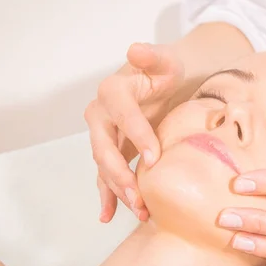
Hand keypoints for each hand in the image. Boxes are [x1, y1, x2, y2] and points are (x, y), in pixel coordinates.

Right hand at [85, 43, 183, 222]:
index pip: (123, 115)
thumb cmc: (164, 72)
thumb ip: (153, 56)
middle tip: (138, 195)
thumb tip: (135, 48)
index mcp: (113, 91)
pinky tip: (108, 216)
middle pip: (104, 147)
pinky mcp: (110, 151)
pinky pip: (103, 176)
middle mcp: (100, 115)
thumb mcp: (165, 61)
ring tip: (138, 210)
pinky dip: (105, 196)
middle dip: (120, 173)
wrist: (161, 85)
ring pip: (104, 166)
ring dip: (117, 190)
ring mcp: (102, 136)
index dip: (137, 136)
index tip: (155, 158)